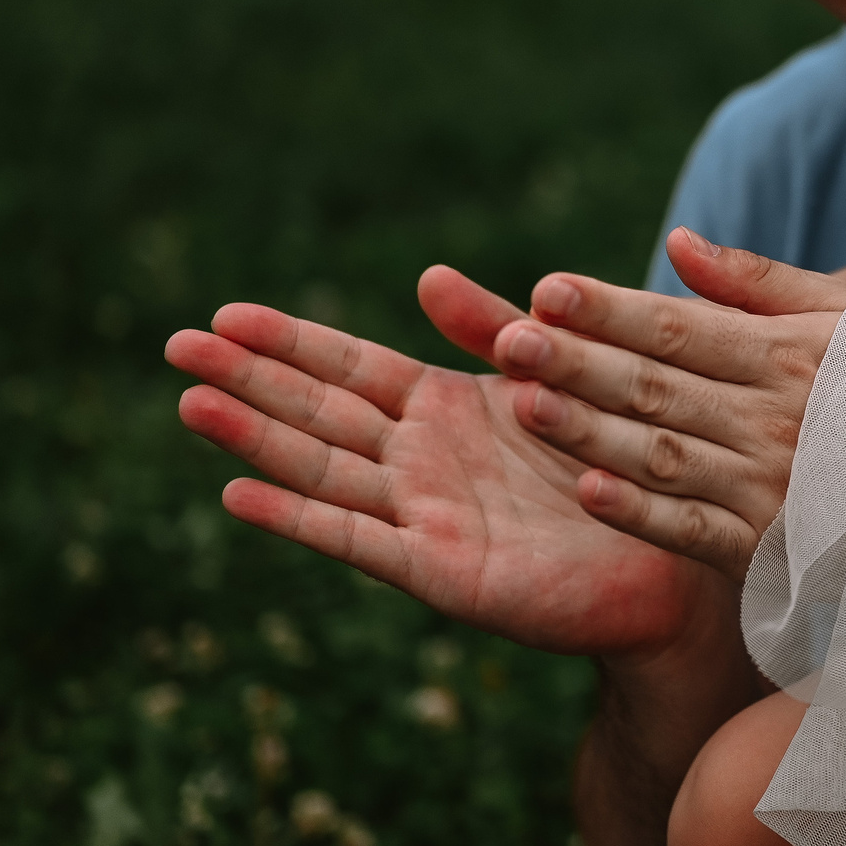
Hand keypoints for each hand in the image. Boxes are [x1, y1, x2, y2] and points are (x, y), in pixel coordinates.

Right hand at [166, 268, 712, 659]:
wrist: (670, 568)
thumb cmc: (617, 473)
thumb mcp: (554, 381)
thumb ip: (494, 333)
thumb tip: (426, 276)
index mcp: (444, 409)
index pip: (349, 367)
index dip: (287, 340)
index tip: (223, 314)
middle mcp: (419, 461)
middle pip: (315, 411)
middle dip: (248, 378)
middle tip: (175, 345)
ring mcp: (420, 516)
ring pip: (319, 468)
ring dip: (253, 438)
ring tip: (190, 403)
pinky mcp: (439, 568)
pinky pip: (357, 539)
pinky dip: (296, 518)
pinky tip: (238, 495)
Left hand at [489, 227, 845, 582]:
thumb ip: (758, 282)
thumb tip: (680, 242)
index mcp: (787, 356)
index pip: (679, 328)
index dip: (610, 309)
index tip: (547, 290)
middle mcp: (775, 418)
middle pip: (657, 386)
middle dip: (578, 362)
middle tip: (510, 341)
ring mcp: (771, 487)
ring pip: (662, 455)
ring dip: (591, 431)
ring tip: (526, 404)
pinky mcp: (769, 549)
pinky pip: (694, 531)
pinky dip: (641, 514)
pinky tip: (586, 493)